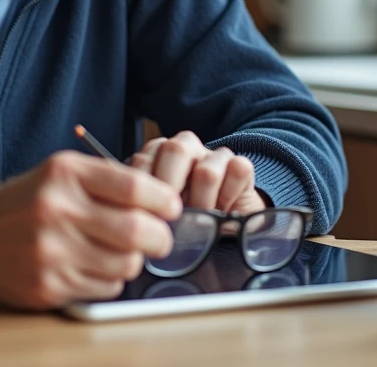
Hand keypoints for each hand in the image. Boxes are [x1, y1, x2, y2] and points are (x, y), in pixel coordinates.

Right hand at [0, 151, 181, 308]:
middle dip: (160, 238)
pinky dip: (109, 280)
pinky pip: (104, 288)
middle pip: (136, 230)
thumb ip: (107, 181)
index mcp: (65, 174)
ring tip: (121, 252)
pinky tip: (93, 267)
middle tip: (160, 239)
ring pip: (125, 264)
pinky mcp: (47, 285)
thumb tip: (163, 201)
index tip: (172, 208)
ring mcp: (51, 251)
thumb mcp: (61, 172)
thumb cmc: (25, 202)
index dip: (163, 200)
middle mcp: (57, 210)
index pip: (134, 185)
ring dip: (133, 261)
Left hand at [129, 130, 264, 215]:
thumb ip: (144, 205)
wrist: (224, 229)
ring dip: (203, 204)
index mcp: (157, 154)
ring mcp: (213, 154)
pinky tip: (224, 211)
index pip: (144, 159)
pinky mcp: (241, 165)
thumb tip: (135, 215)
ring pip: (207, 172)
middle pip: (176, 151)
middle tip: (171, 217)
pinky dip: (229, 198)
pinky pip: (238, 172)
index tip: (144, 216)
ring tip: (201, 222)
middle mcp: (185, 147)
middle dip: (171, 190)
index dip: (143, 191)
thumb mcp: (157, 214)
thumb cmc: (185, 220)